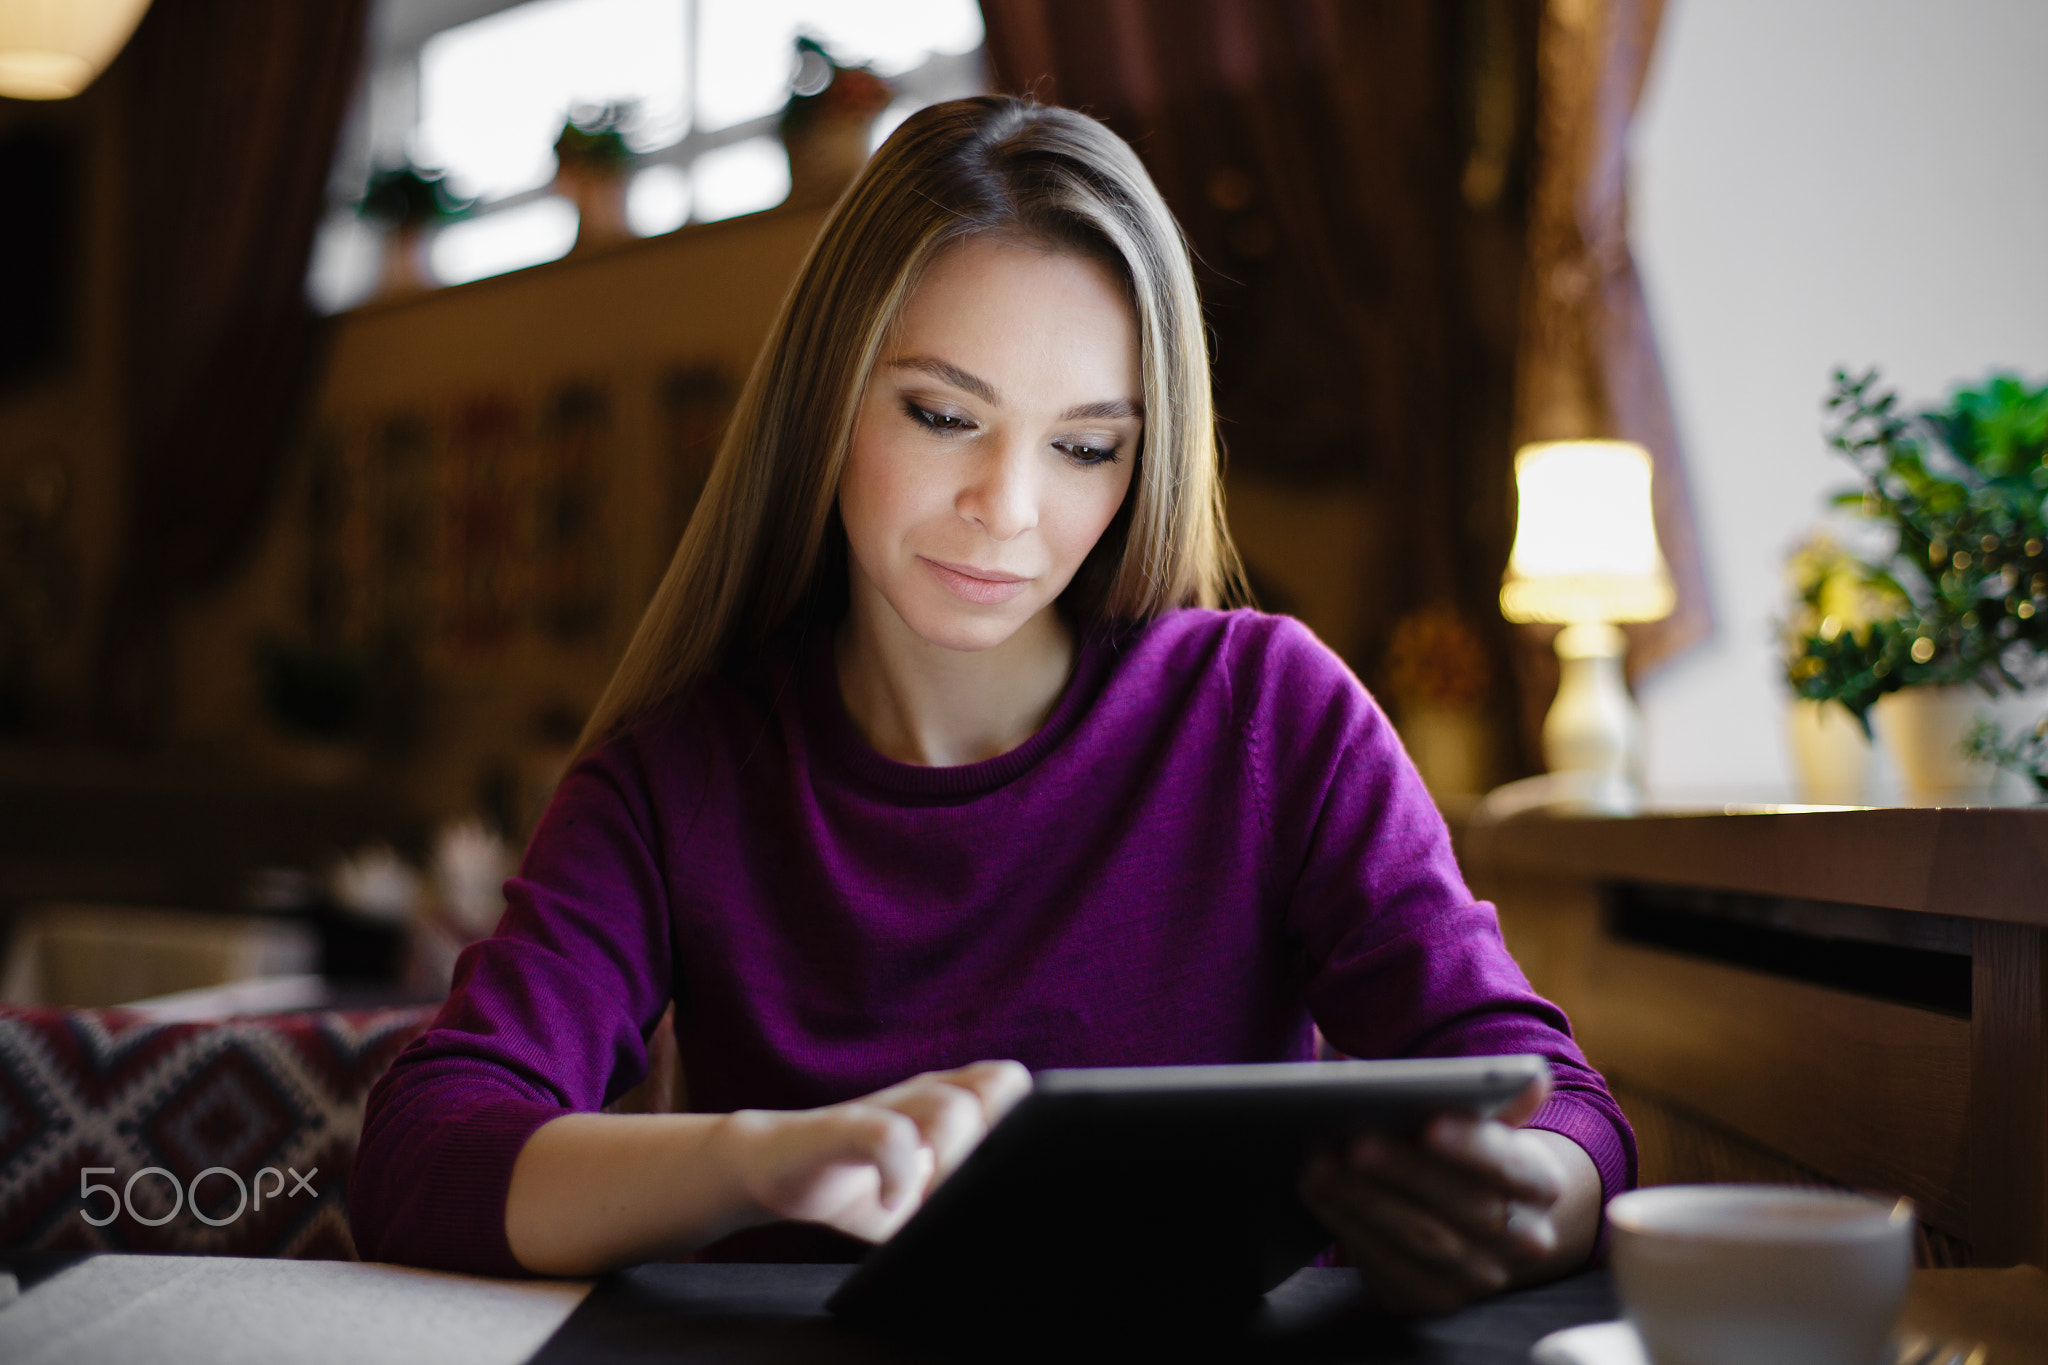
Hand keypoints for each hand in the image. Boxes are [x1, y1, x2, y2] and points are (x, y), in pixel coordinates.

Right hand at [720, 1060, 1031, 1243]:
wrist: (770, 1170)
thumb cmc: (860, 1190)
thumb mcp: (925, 1199)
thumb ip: (966, 1201)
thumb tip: (1020, 1232)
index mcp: (953, 1101)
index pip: (1013, 1084)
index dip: (1025, 1126)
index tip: (1002, 1178)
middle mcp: (926, 1092)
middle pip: (1001, 1084)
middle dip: (1001, 1141)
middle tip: (971, 1189)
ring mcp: (885, 1105)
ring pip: (950, 1107)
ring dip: (955, 1162)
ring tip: (933, 1202)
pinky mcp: (842, 1127)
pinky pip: (886, 1136)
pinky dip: (901, 1174)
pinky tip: (894, 1203)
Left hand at [1296, 1073, 1600, 1315]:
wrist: (1479, 1218)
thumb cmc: (1468, 1152)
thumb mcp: (1486, 1123)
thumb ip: (1496, 1098)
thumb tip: (1531, 1081)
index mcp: (1539, 1185)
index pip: (1511, 1167)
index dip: (1471, 1147)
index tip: (1430, 1124)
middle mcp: (1522, 1241)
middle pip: (1464, 1207)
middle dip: (1405, 1172)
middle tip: (1356, 1140)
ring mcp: (1480, 1277)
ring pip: (1424, 1241)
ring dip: (1366, 1200)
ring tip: (1321, 1162)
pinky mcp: (1434, 1297)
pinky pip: (1391, 1268)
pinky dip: (1350, 1226)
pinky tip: (1318, 1190)